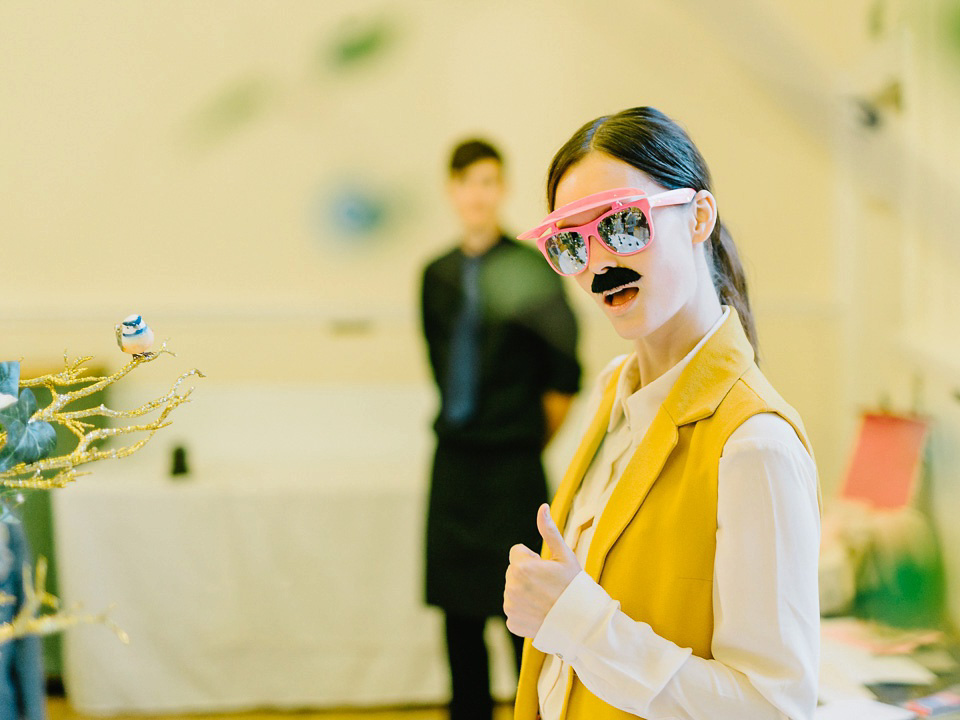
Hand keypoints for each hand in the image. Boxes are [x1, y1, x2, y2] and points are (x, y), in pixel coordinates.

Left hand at [504, 503, 580, 637]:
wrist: (582, 622)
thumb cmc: (575, 586)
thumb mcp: (564, 555)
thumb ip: (549, 531)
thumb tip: (542, 507)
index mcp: (520, 567)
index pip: (518, 553)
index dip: (534, 559)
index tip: (548, 569)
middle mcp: (511, 587)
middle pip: (515, 572)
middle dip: (528, 575)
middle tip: (549, 585)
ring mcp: (510, 606)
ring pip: (514, 590)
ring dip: (525, 592)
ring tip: (546, 599)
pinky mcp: (513, 622)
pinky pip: (515, 610)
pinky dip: (525, 611)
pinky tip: (541, 613)